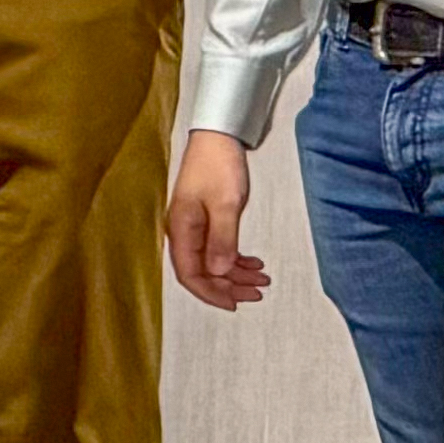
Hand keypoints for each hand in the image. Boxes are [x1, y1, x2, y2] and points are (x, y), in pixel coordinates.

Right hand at [163, 130, 269, 310]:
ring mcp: (193, 227)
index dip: (211, 293)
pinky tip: (254, 262)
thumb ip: (222, 240)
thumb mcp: (226, 204)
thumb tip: (219, 271)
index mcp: (181, 230)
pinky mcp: (204, 220)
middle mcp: (183, 232)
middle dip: (229, 287)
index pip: (190, 275)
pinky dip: (236, 259)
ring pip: (212, 262)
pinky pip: (217, 249)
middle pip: (201, 272)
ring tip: (263, 278)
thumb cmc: (218, 166)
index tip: (235, 304)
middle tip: (257, 293)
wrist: (218, 138)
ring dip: (236, 274)